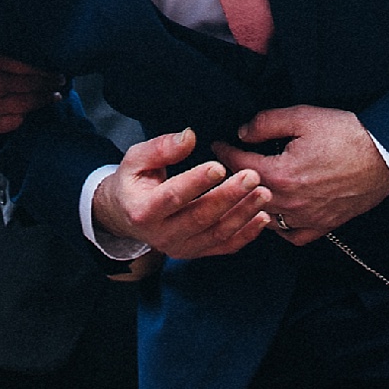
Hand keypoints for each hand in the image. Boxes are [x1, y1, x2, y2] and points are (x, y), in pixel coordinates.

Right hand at [0, 13, 58, 144]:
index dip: (44, 68)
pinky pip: (11, 123)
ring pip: (25, 105)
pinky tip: (25, 115)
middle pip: (31, 85)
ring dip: (41, 101)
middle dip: (49, 84)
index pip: (26, 65)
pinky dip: (21, 118)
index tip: (55, 67)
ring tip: (53, 98)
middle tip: (61, 82)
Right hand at [91, 129, 270, 259]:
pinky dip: (246, 234)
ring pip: (216, 233)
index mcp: (143, 210)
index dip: (196, 182)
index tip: (219, 166)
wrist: (125, 215)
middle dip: (228, 196)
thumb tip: (189, 137)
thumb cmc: (132, 182)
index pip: (173, 197)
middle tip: (252, 177)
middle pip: (200, 216)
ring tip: (262, 193)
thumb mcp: (135, 159)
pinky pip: (224, 247)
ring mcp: (180, 247)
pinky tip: (262, 217)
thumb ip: (160, 148)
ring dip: (243, 214)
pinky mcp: (195, 252)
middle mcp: (161, 235)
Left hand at [212, 105, 388, 243]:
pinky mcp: (323, 225)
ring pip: (265, 219)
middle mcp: (290, 202)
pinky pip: (292, 236)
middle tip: (225, 166)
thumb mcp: (304, 117)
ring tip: (246, 189)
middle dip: (233, 179)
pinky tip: (275, 213)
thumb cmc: (347, 134)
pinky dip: (279, 227)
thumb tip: (243, 131)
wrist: (386, 157)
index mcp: (281, 174)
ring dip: (252, 205)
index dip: (224, 152)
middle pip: (247, 195)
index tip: (216, 144)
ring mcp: (307, 218)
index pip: (239, 166)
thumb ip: (267, 122)